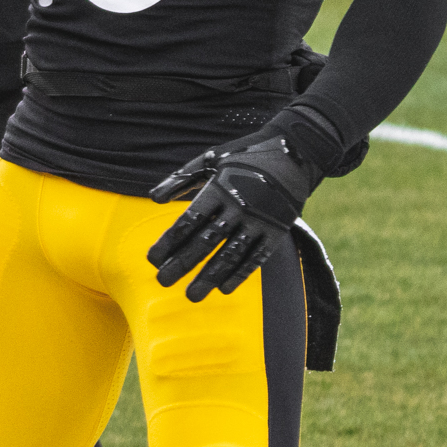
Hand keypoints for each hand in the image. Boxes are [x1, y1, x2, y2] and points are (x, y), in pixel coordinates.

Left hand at [145, 133, 321, 301]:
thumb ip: (181, 178)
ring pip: (230, 254)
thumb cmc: (242, 156)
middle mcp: (238, 205)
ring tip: (192, 295)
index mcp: (218, 188)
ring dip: (209, 277)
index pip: (189, 221)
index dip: (169, 242)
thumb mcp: (210, 159)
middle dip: (182, 263)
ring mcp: (260, 219)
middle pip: (206, 241)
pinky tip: (224, 288)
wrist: (294, 151)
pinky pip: (256, 257)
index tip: (152, 259)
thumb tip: (153, 198)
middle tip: (163, 281)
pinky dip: (240, 274)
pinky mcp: (277, 230)